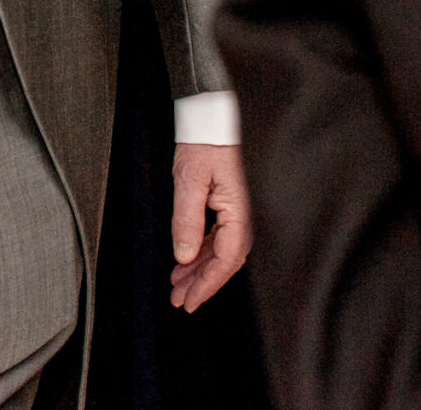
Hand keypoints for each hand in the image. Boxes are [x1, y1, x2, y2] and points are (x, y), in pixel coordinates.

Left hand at [170, 142, 251, 310]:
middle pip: (224, 262)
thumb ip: (187, 219)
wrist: (212, 119)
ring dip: (199, 270)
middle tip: (178, 301)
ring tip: (177, 285)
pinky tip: (186, 261)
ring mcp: (237, 213)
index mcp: (240, 215)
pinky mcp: (229, 206)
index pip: (225, 261)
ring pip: (220, 252)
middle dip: (201, 283)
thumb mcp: (189, 180)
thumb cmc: (204, 144)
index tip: (188, 302)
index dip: (206, 285)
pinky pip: (218, 238)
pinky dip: (201, 252)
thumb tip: (183, 256)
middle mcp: (244, 218)